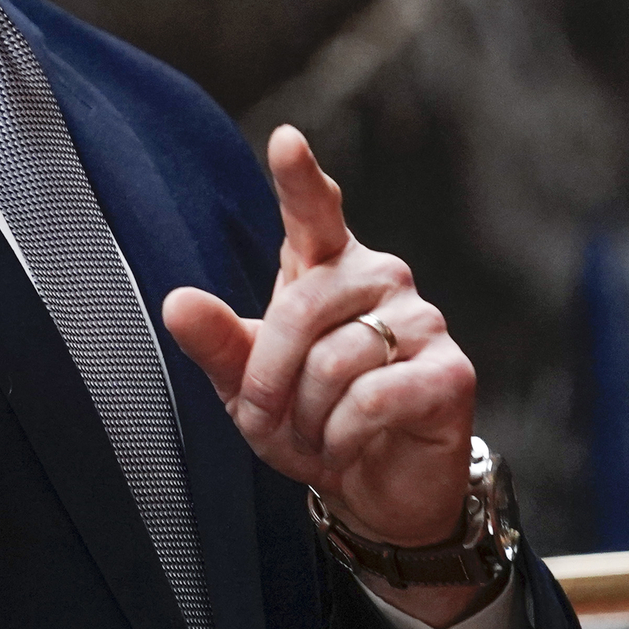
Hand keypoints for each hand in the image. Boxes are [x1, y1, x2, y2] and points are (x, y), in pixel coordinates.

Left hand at [163, 126, 480, 624]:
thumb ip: (218, 343)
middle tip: (266, 421)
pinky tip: (348, 447)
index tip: (285, 141)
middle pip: (301, 308)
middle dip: (268, 379)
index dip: (300, 178)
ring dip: (306, 419)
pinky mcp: (451, 372)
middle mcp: (380, 278)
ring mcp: (422, 321)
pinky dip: (343, 438)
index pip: (314, 211)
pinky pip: (371, 400)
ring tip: (316, 437)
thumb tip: (177, 302)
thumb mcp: (248, 387)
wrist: (377, 487)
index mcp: (328, 267)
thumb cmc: (311, 420)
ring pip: (334, 363)